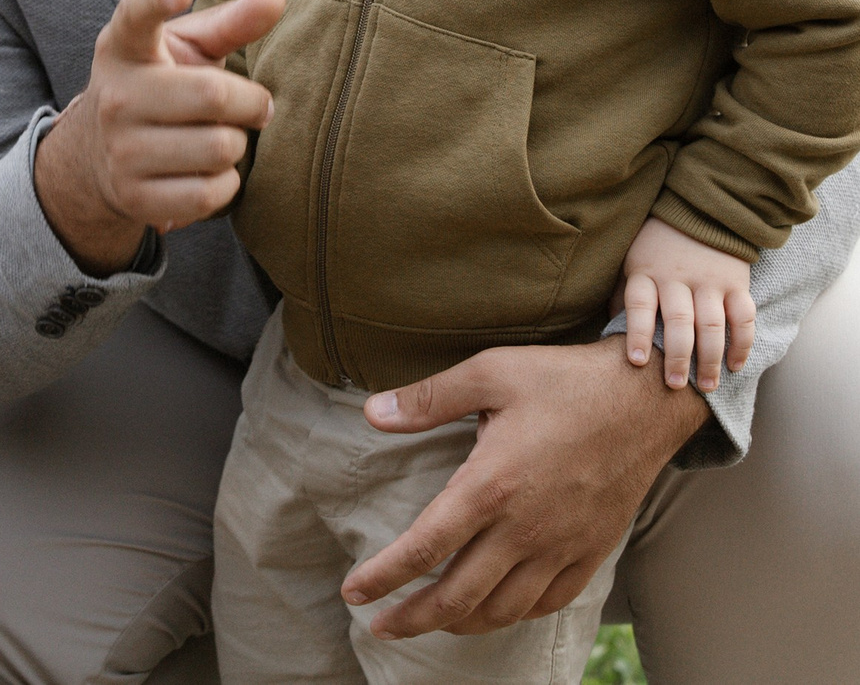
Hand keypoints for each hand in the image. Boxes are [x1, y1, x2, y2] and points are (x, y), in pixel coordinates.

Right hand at [33, 0, 285, 273]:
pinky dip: (225, 184)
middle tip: (250, 105)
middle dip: (250, 102)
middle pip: (213, 94)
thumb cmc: (160, 85)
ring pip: (219, 149)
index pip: (136, 13)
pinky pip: (208, 194)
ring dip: (237, 144)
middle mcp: (115, 95)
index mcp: (125, 46)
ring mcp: (120, 150)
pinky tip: (210, 170)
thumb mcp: (187, 47)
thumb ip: (232, 21)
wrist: (97, 155)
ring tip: (219, 136)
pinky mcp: (133, 197)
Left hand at [340, 339, 708, 637]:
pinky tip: (494, 609)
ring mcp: (561, 545)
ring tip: (430, 621)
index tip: (353, 592)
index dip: (385, 575)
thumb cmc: (563, 380)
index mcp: (492, 484)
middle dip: (413, 618)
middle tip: (380, 625)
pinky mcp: (591, 551)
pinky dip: (512, 616)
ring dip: (460, 623)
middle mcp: (525, 527)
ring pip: (503, 609)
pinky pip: (546, 602)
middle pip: (459, 595)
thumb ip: (429, 398)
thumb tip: (371, 413)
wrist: (644, 400)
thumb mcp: (490, 372)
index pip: (426, 546)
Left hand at [619, 215, 754, 391]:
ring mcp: (708, 281)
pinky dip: (741, 343)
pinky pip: (742, 317)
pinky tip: (735, 366)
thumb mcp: (631, 263)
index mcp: (645, 273)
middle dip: (678, 357)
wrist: (698, 211)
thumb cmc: (655, 247)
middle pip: (678, 322)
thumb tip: (607, 335)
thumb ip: (622, 296)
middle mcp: (676, 278)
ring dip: (710, 359)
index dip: (637, 334)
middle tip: (675, 386)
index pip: (639, 306)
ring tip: (707, 387)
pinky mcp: (735, 283)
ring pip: (711, 325)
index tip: (638, 362)